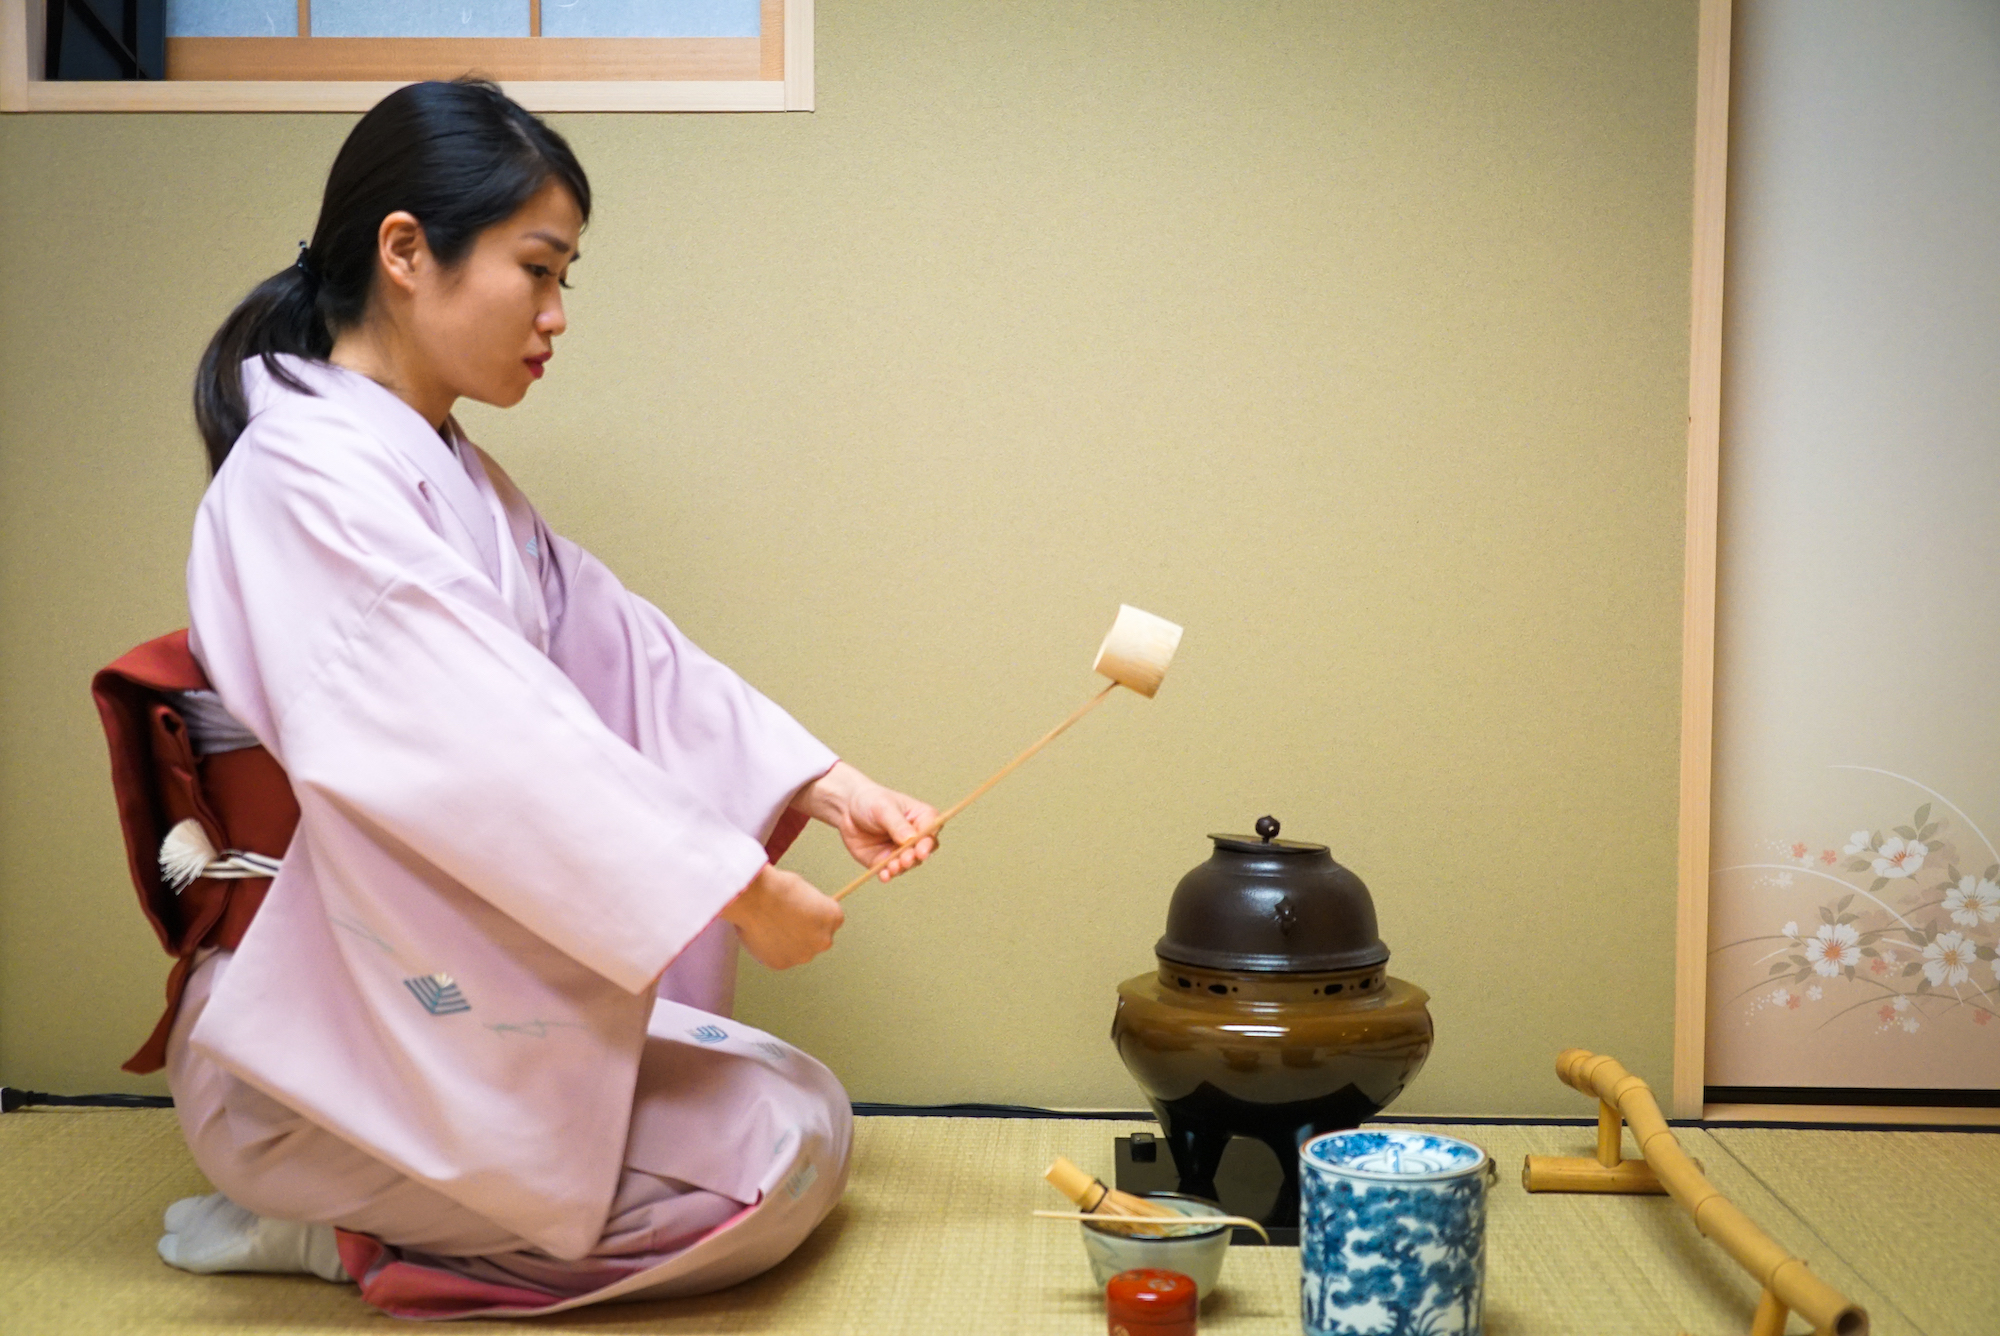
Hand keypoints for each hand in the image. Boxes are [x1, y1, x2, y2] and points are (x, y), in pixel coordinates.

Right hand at [721, 864, 842, 968]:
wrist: (754, 898)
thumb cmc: (777, 887)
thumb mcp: (803, 891)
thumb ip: (809, 908)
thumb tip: (804, 915)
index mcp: (834, 917)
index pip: (830, 921)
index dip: (814, 915)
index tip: (802, 912)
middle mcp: (824, 940)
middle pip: (817, 939)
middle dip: (804, 933)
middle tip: (785, 920)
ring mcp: (803, 955)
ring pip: (798, 950)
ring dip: (788, 942)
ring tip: (769, 925)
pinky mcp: (782, 964)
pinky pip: (778, 956)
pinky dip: (771, 949)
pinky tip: (761, 934)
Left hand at [794, 760, 939, 882]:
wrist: (847, 809)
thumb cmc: (871, 800)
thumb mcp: (884, 808)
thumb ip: (898, 824)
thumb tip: (911, 839)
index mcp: (921, 818)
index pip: (931, 831)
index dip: (927, 842)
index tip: (921, 851)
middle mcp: (915, 837)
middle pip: (922, 851)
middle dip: (913, 858)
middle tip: (904, 860)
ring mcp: (900, 851)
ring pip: (907, 864)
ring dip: (901, 868)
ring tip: (892, 867)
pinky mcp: (885, 861)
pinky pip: (889, 870)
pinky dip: (888, 874)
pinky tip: (884, 875)